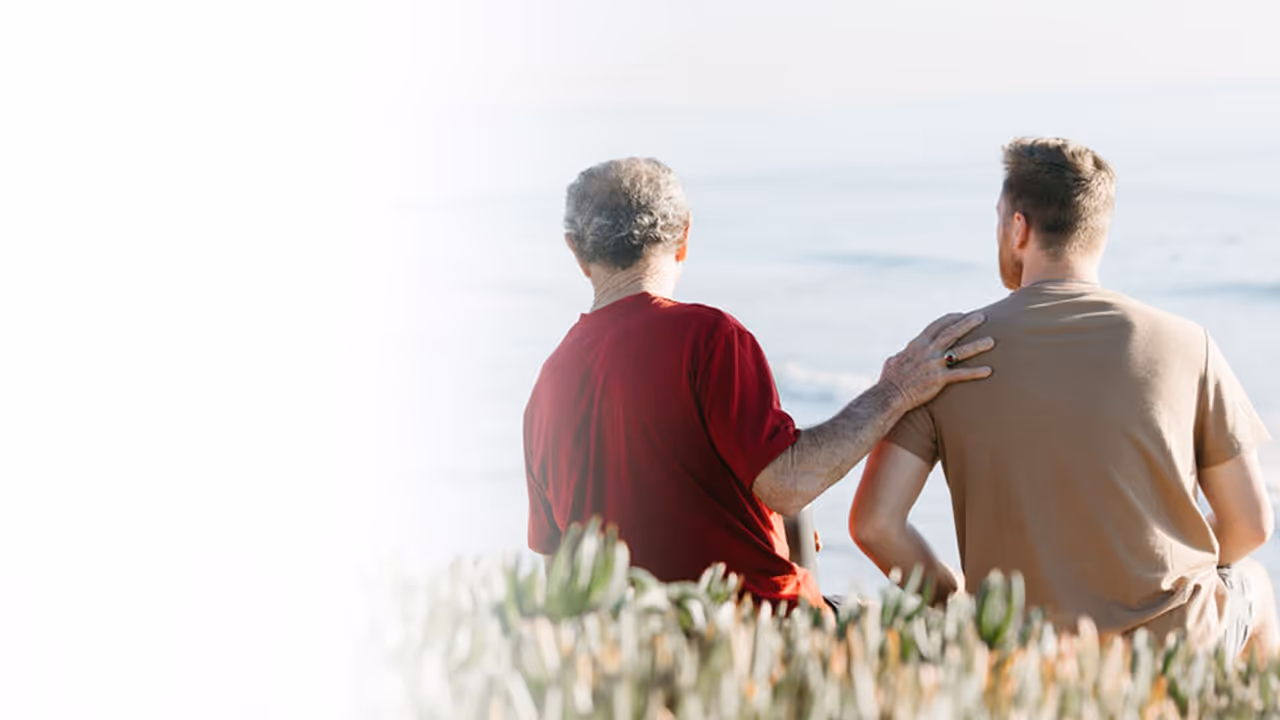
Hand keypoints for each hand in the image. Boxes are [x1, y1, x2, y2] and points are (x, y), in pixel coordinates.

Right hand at [880, 312, 994, 408]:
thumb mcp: (894, 360)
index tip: (962, 314)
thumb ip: (903, 354)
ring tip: (991, 341)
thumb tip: (903, 353)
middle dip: (968, 323)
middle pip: (951, 332)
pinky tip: (988, 371)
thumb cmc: (889, 380)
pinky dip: (975, 372)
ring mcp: (934, 364)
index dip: (951, 318)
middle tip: (982, 317)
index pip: (937, 325)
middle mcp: (927, 351)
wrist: (889, 395)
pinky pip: (960, 374)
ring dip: (977, 345)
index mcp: (917, 344)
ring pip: (960, 352)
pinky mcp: (938, 379)